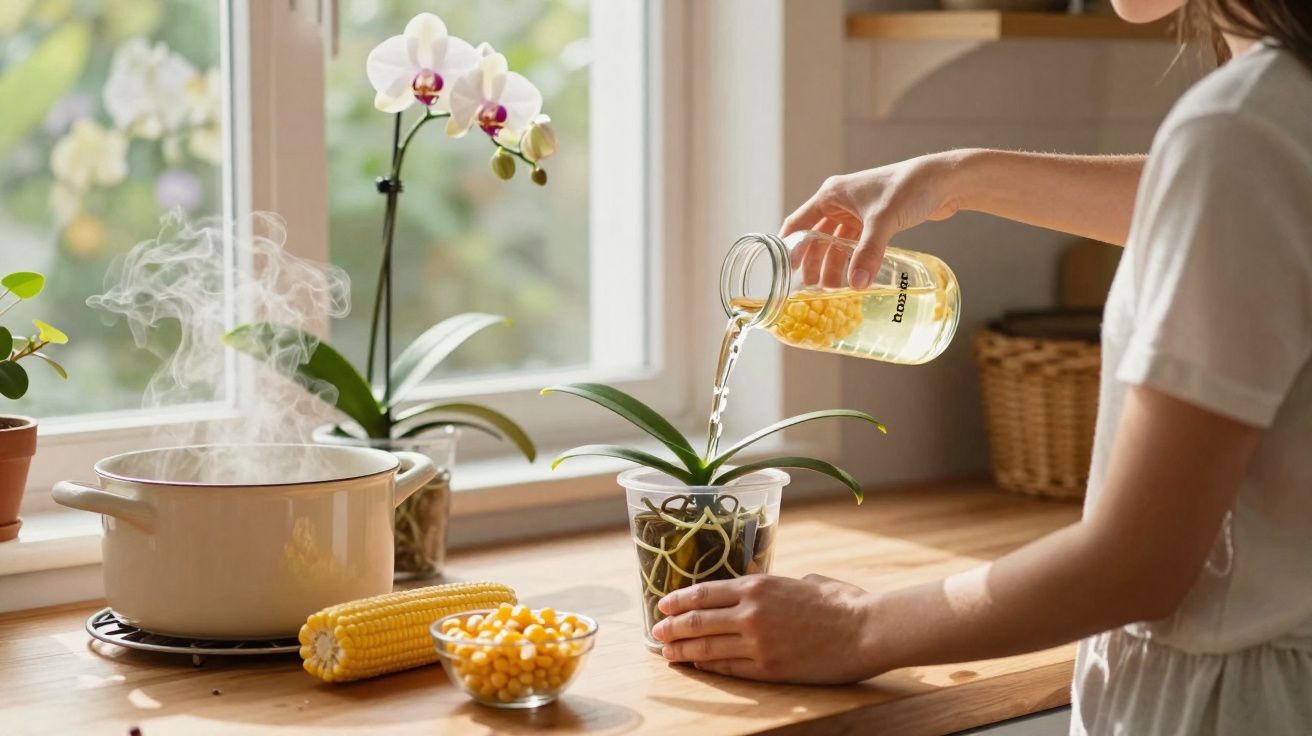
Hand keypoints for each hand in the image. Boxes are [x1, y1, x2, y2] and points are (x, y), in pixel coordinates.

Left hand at [651, 574, 881, 683]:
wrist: (866, 630)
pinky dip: (709, 666)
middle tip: (656, 633)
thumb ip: (777, 586)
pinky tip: (697, 665)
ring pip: (707, 646)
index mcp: (758, 584)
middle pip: (697, 620)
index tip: (662, 606)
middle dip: (672, 627)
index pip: (703, 592)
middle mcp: (750, 611)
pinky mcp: (769, 668)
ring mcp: (757, 642)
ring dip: (683, 649)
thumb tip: (766, 591)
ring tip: (668, 653)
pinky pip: (729, 668)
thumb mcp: (803, 581)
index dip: (678, 600)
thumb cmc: (842, 602)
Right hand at [780, 152, 966, 289]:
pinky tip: (852, 276)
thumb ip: (868, 253)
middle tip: (809, 287)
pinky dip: (851, 259)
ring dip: (832, 263)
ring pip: (836, 242)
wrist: (944, 180)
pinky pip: (855, 243)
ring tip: (830, 288)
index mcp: (832, 194)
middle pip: (816, 236)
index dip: (789, 245)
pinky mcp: (875, 220)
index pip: (799, 221)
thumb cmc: (909, 188)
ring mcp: (858, 211)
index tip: (783, 269)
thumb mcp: (883, 221)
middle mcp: (841, 202)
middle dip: (813, 261)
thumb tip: (856, 284)